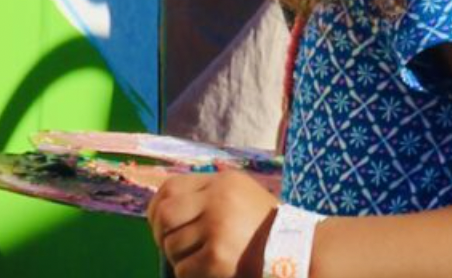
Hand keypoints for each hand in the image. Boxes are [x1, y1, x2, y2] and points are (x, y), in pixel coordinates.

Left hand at [148, 170, 278, 277]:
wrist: (295, 252)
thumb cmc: (263, 227)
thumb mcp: (240, 194)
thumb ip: (208, 194)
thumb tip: (163, 211)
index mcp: (222, 182)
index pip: (170, 188)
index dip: (157, 208)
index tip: (159, 224)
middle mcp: (218, 200)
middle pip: (166, 215)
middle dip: (161, 235)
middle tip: (170, 246)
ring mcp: (217, 228)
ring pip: (173, 245)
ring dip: (178, 258)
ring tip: (195, 261)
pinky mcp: (218, 257)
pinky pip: (184, 268)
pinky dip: (188, 274)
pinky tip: (205, 273)